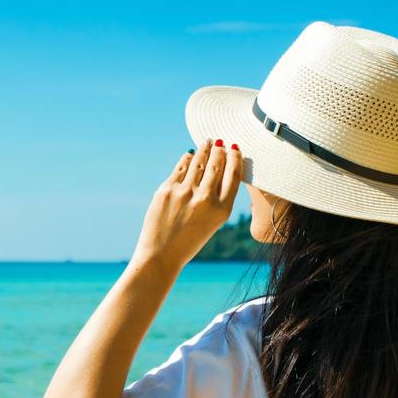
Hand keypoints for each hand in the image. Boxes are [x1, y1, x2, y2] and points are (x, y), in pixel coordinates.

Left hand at [131, 139, 242, 270]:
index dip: (235, 158)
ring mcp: (184, 193)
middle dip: (219, 150)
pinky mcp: (167, 190)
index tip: (235, 148)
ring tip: (207, 142)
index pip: (233, 175)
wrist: (161, 254)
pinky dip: (187, 159)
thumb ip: (217, 197)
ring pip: (198, 162)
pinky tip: (190, 155)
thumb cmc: (190, 239)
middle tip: (220, 142)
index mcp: (221, 210)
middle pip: (216, 164)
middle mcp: (205, 199)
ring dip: (204, 150)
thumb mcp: (212, 222)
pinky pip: (181, 168)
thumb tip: (216, 165)